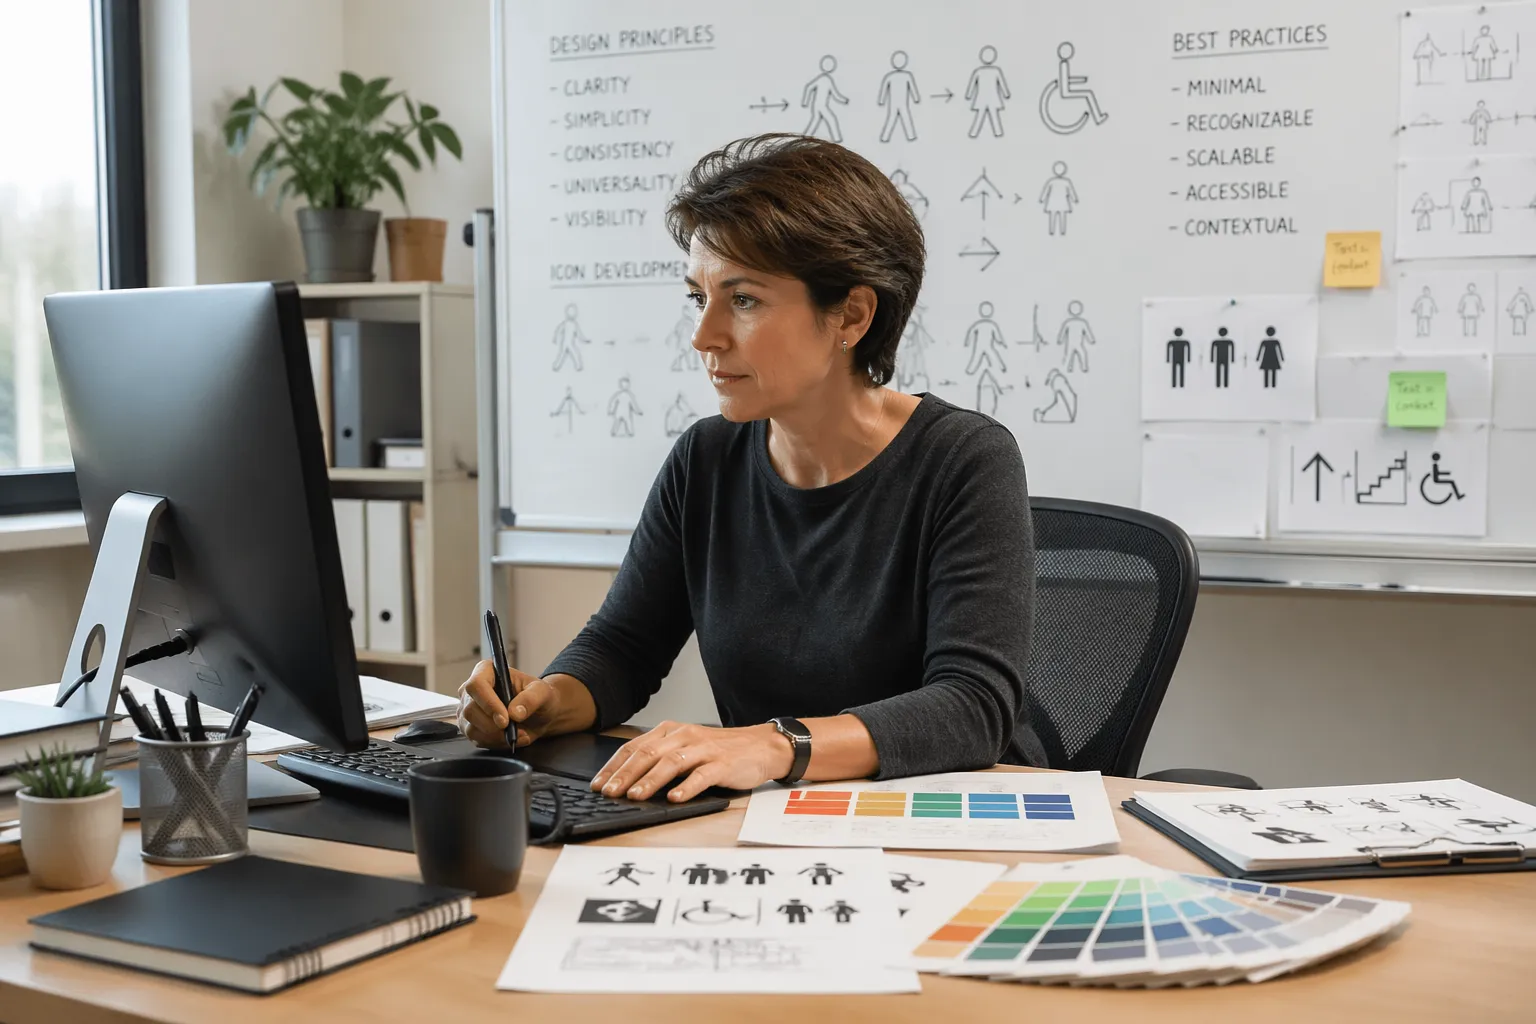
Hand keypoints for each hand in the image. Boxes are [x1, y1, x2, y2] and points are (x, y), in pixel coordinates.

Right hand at [457, 660, 570, 748]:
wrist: (539, 714)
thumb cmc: (538, 696)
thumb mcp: (542, 692)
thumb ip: (530, 699)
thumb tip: (514, 713)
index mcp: (486, 671)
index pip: (476, 685)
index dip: (488, 703)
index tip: (505, 719)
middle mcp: (473, 689)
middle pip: (470, 710)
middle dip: (493, 726)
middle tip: (515, 731)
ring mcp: (468, 709)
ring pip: (471, 728)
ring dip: (497, 737)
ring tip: (519, 734)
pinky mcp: (470, 726)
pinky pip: (477, 740)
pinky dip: (496, 743)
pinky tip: (511, 738)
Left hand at [591, 721, 794, 802]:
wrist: (761, 747)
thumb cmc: (720, 751)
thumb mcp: (686, 747)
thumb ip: (660, 758)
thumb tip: (626, 781)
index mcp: (671, 731)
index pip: (635, 747)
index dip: (614, 766)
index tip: (597, 783)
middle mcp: (684, 736)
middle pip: (648, 754)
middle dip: (625, 774)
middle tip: (608, 792)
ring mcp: (704, 749)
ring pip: (671, 763)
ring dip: (650, 780)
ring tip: (634, 796)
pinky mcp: (722, 764)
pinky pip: (702, 775)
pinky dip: (687, 787)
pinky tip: (675, 798)